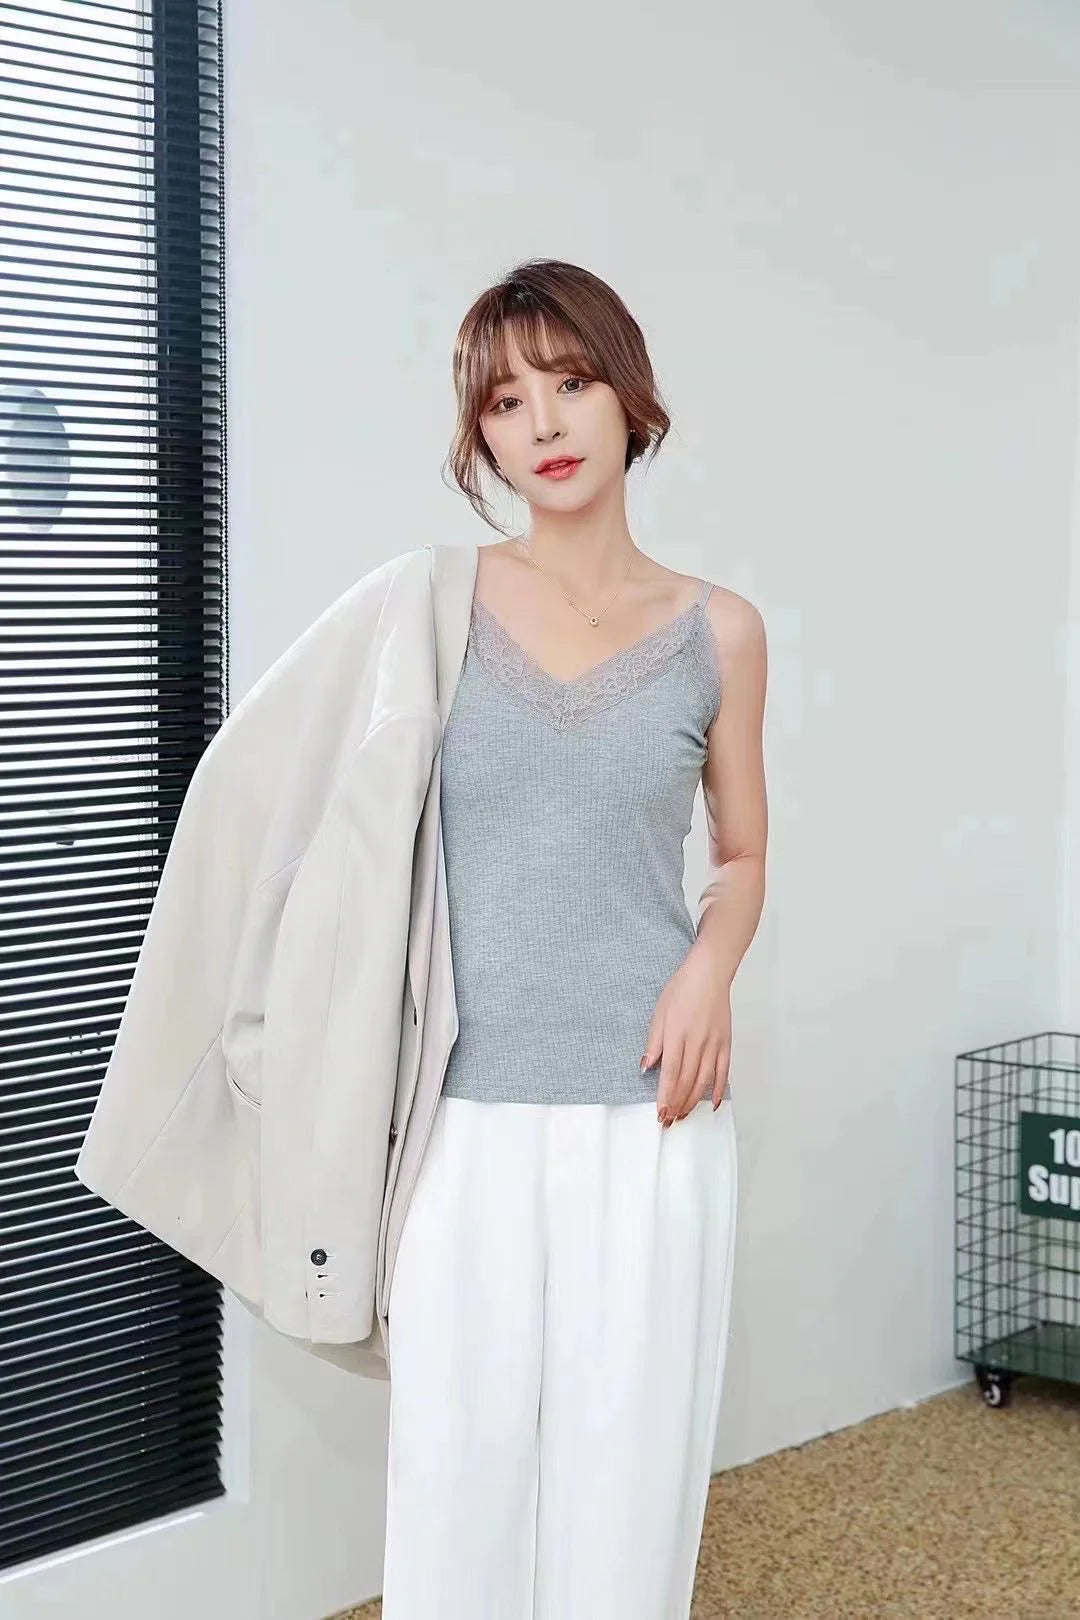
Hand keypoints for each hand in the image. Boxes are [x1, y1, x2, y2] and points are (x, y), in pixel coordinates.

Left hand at [641, 942, 731, 1124]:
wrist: (710, 974)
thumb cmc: (682, 990)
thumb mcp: (659, 1012)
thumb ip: (654, 1042)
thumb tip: (646, 1066)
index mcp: (677, 1035)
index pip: (671, 1073)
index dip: (665, 1096)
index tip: (660, 1113)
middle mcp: (697, 1043)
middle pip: (687, 1081)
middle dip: (677, 1104)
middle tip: (669, 1121)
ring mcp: (714, 1044)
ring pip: (704, 1081)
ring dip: (694, 1101)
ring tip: (684, 1115)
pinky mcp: (726, 1043)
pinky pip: (723, 1072)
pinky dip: (719, 1090)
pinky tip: (714, 1104)